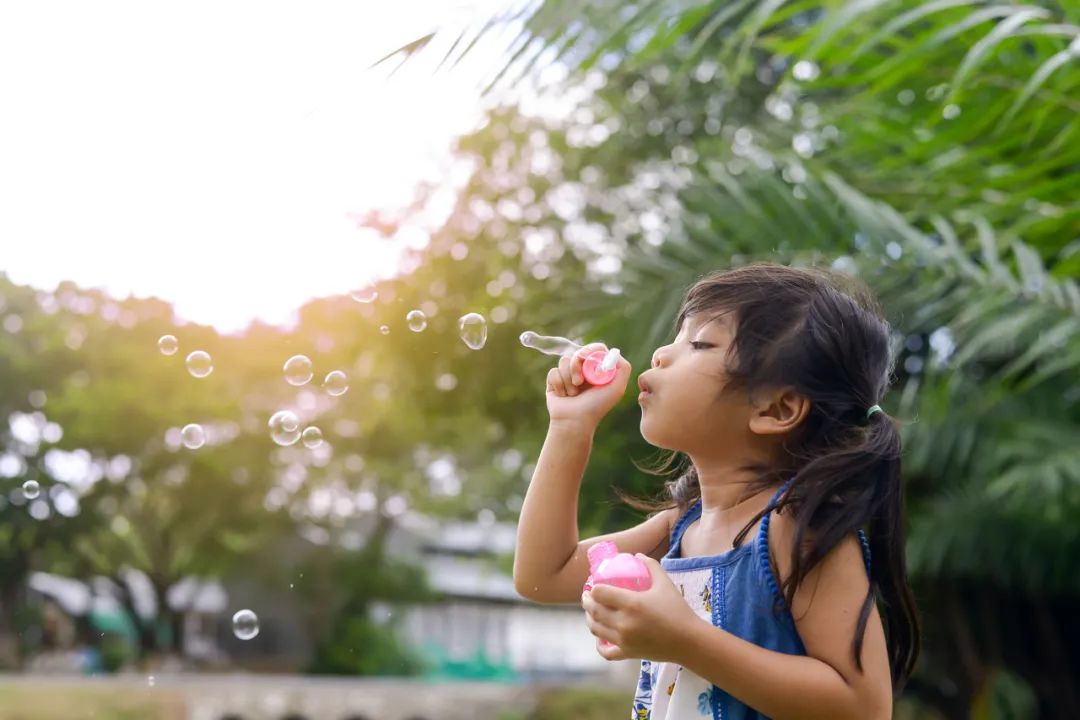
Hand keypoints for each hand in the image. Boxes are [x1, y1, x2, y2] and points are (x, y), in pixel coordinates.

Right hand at [546, 342, 631, 428]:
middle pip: (578, 352)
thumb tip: (613, 352)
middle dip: (576, 366)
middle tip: (579, 382)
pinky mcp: (554, 379)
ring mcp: (568, 373)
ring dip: (568, 379)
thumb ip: (623, 368)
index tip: (587, 360)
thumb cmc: (597, 406)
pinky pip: (553, 372)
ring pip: (564, 361)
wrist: (575, 421)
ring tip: (573, 394)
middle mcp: (584, 369)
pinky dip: (559, 384)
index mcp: (598, 368)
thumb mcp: (617, 388)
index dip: (591, 351)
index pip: (595, 349)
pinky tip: (563, 395)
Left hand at [580, 554, 699, 662]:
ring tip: (591, 612)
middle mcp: (624, 623)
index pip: (600, 593)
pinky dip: (599, 644)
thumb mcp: (665, 583)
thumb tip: (637, 555)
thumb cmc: (678, 610)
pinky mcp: (628, 653)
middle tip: (587, 596)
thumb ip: (651, 566)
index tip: (593, 584)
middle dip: (586, 602)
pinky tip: (600, 637)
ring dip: (589, 619)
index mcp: (631, 603)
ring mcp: (624, 640)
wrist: (689, 641)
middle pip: (594, 610)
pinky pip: (606, 651)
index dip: (594, 588)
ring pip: (596, 629)